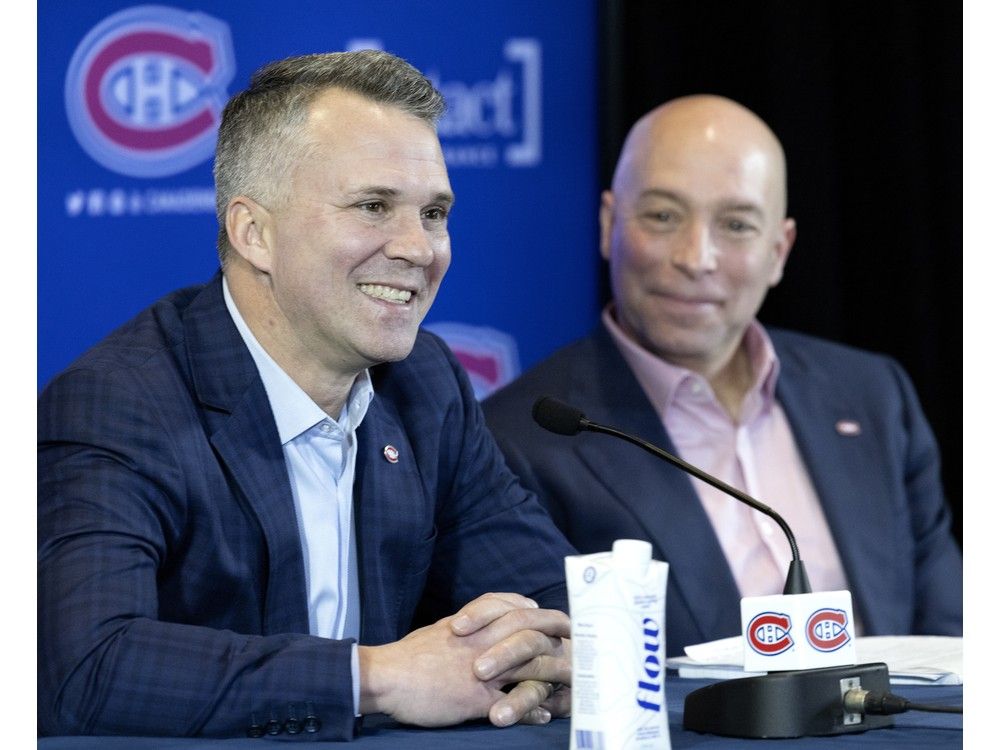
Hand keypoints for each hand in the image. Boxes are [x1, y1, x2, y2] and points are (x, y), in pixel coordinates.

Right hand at [358, 593, 569, 727]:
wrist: (387, 677)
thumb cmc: (412, 655)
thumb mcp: (444, 628)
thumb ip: (472, 622)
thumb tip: (491, 616)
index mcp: (472, 625)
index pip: (513, 609)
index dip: (539, 613)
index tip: (555, 617)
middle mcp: (481, 642)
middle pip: (528, 632)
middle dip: (556, 636)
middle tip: (577, 643)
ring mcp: (480, 670)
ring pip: (526, 667)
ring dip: (551, 674)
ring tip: (569, 682)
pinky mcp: (474, 698)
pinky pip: (511, 704)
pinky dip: (531, 709)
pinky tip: (544, 714)